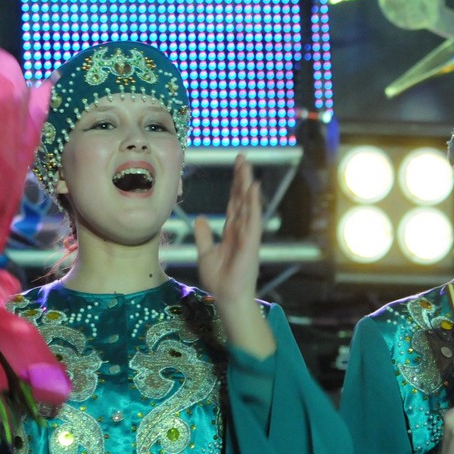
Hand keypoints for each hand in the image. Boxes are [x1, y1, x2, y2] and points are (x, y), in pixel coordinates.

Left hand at [194, 154, 262, 308]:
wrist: (227, 296)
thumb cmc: (219, 279)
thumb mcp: (206, 253)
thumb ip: (204, 235)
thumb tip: (201, 218)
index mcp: (232, 231)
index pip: (234, 202)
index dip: (235, 184)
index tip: (238, 166)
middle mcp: (242, 230)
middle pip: (242, 199)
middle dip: (242, 178)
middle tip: (242, 157)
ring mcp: (248, 235)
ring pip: (248, 205)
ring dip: (247, 186)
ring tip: (246, 167)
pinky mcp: (250, 243)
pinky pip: (252, 220)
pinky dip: (253, 205)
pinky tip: (252, 190)